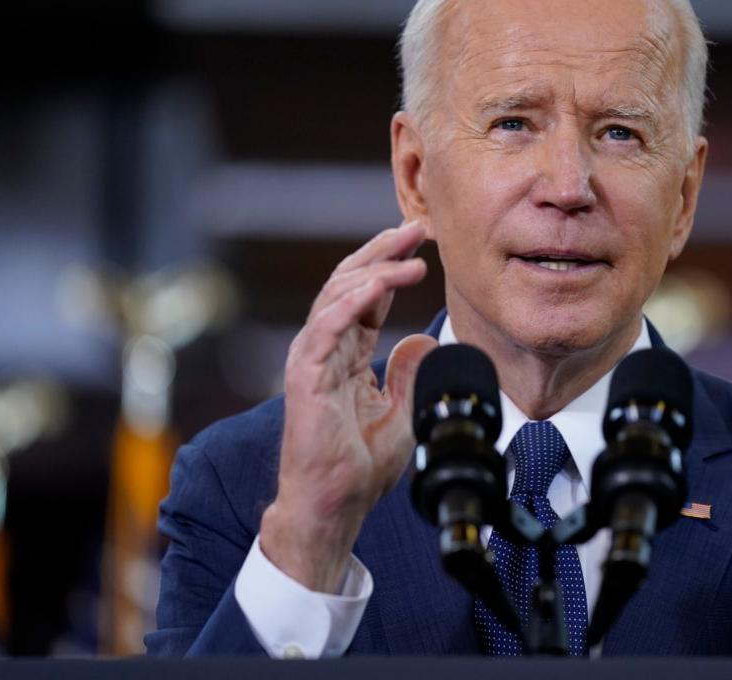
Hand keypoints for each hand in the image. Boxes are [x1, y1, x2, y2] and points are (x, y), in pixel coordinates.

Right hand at [259, 221, 438, 592]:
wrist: (335, 504)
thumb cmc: (359, 466)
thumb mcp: (401, 410)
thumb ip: (408, 372)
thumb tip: (424, 340)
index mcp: (345, 353)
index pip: (366, 295)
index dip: (392, 265)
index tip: (422, 243)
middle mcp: (326, 348)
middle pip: (350, 282)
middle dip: (383, 251)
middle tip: (417, 228)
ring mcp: (312, 360)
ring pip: (337, 295)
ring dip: (374, 268)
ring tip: (409, 253)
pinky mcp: (306, 377)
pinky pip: (326, 327)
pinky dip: (351, 302)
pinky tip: (378, 284)